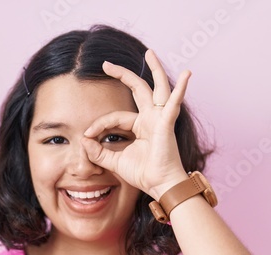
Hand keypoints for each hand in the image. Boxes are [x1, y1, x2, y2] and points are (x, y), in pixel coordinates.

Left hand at [81, 48, 191, 199]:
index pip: (115, 117)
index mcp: (140, 125)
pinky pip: (173, 103)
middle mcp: (151, 118)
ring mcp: (160, 118)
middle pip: (137, 90)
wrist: (159, 185)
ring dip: (154, 69)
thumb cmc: (143, 173)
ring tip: (150, 53)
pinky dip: (180, 89)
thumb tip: (83, 141)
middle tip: (106, 64)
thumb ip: (98, 152)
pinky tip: (187, 74)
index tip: (87, 136)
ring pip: (157, 88)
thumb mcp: (114, 161)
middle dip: (122, 75)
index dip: (99, 124)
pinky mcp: (167, 123)